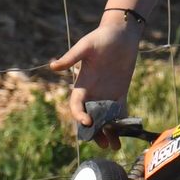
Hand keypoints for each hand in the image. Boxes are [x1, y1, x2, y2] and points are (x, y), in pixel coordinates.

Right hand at [49, 20, 141, 148]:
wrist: (121, 33)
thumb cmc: (101, 37)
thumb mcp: (85, 46)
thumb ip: (71, 58)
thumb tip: (53, 66)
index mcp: (82, 84)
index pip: (77, 105)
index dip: (79, 115)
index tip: (86, 123)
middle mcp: (93, 92)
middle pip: (91, 117)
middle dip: (94, 132)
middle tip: (102, 144)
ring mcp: (107, 93)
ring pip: (105, 118)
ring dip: (109, 132)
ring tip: (115, 146)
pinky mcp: (120, 92)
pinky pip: (120, 110)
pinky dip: (122, 122)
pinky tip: (126, 134)